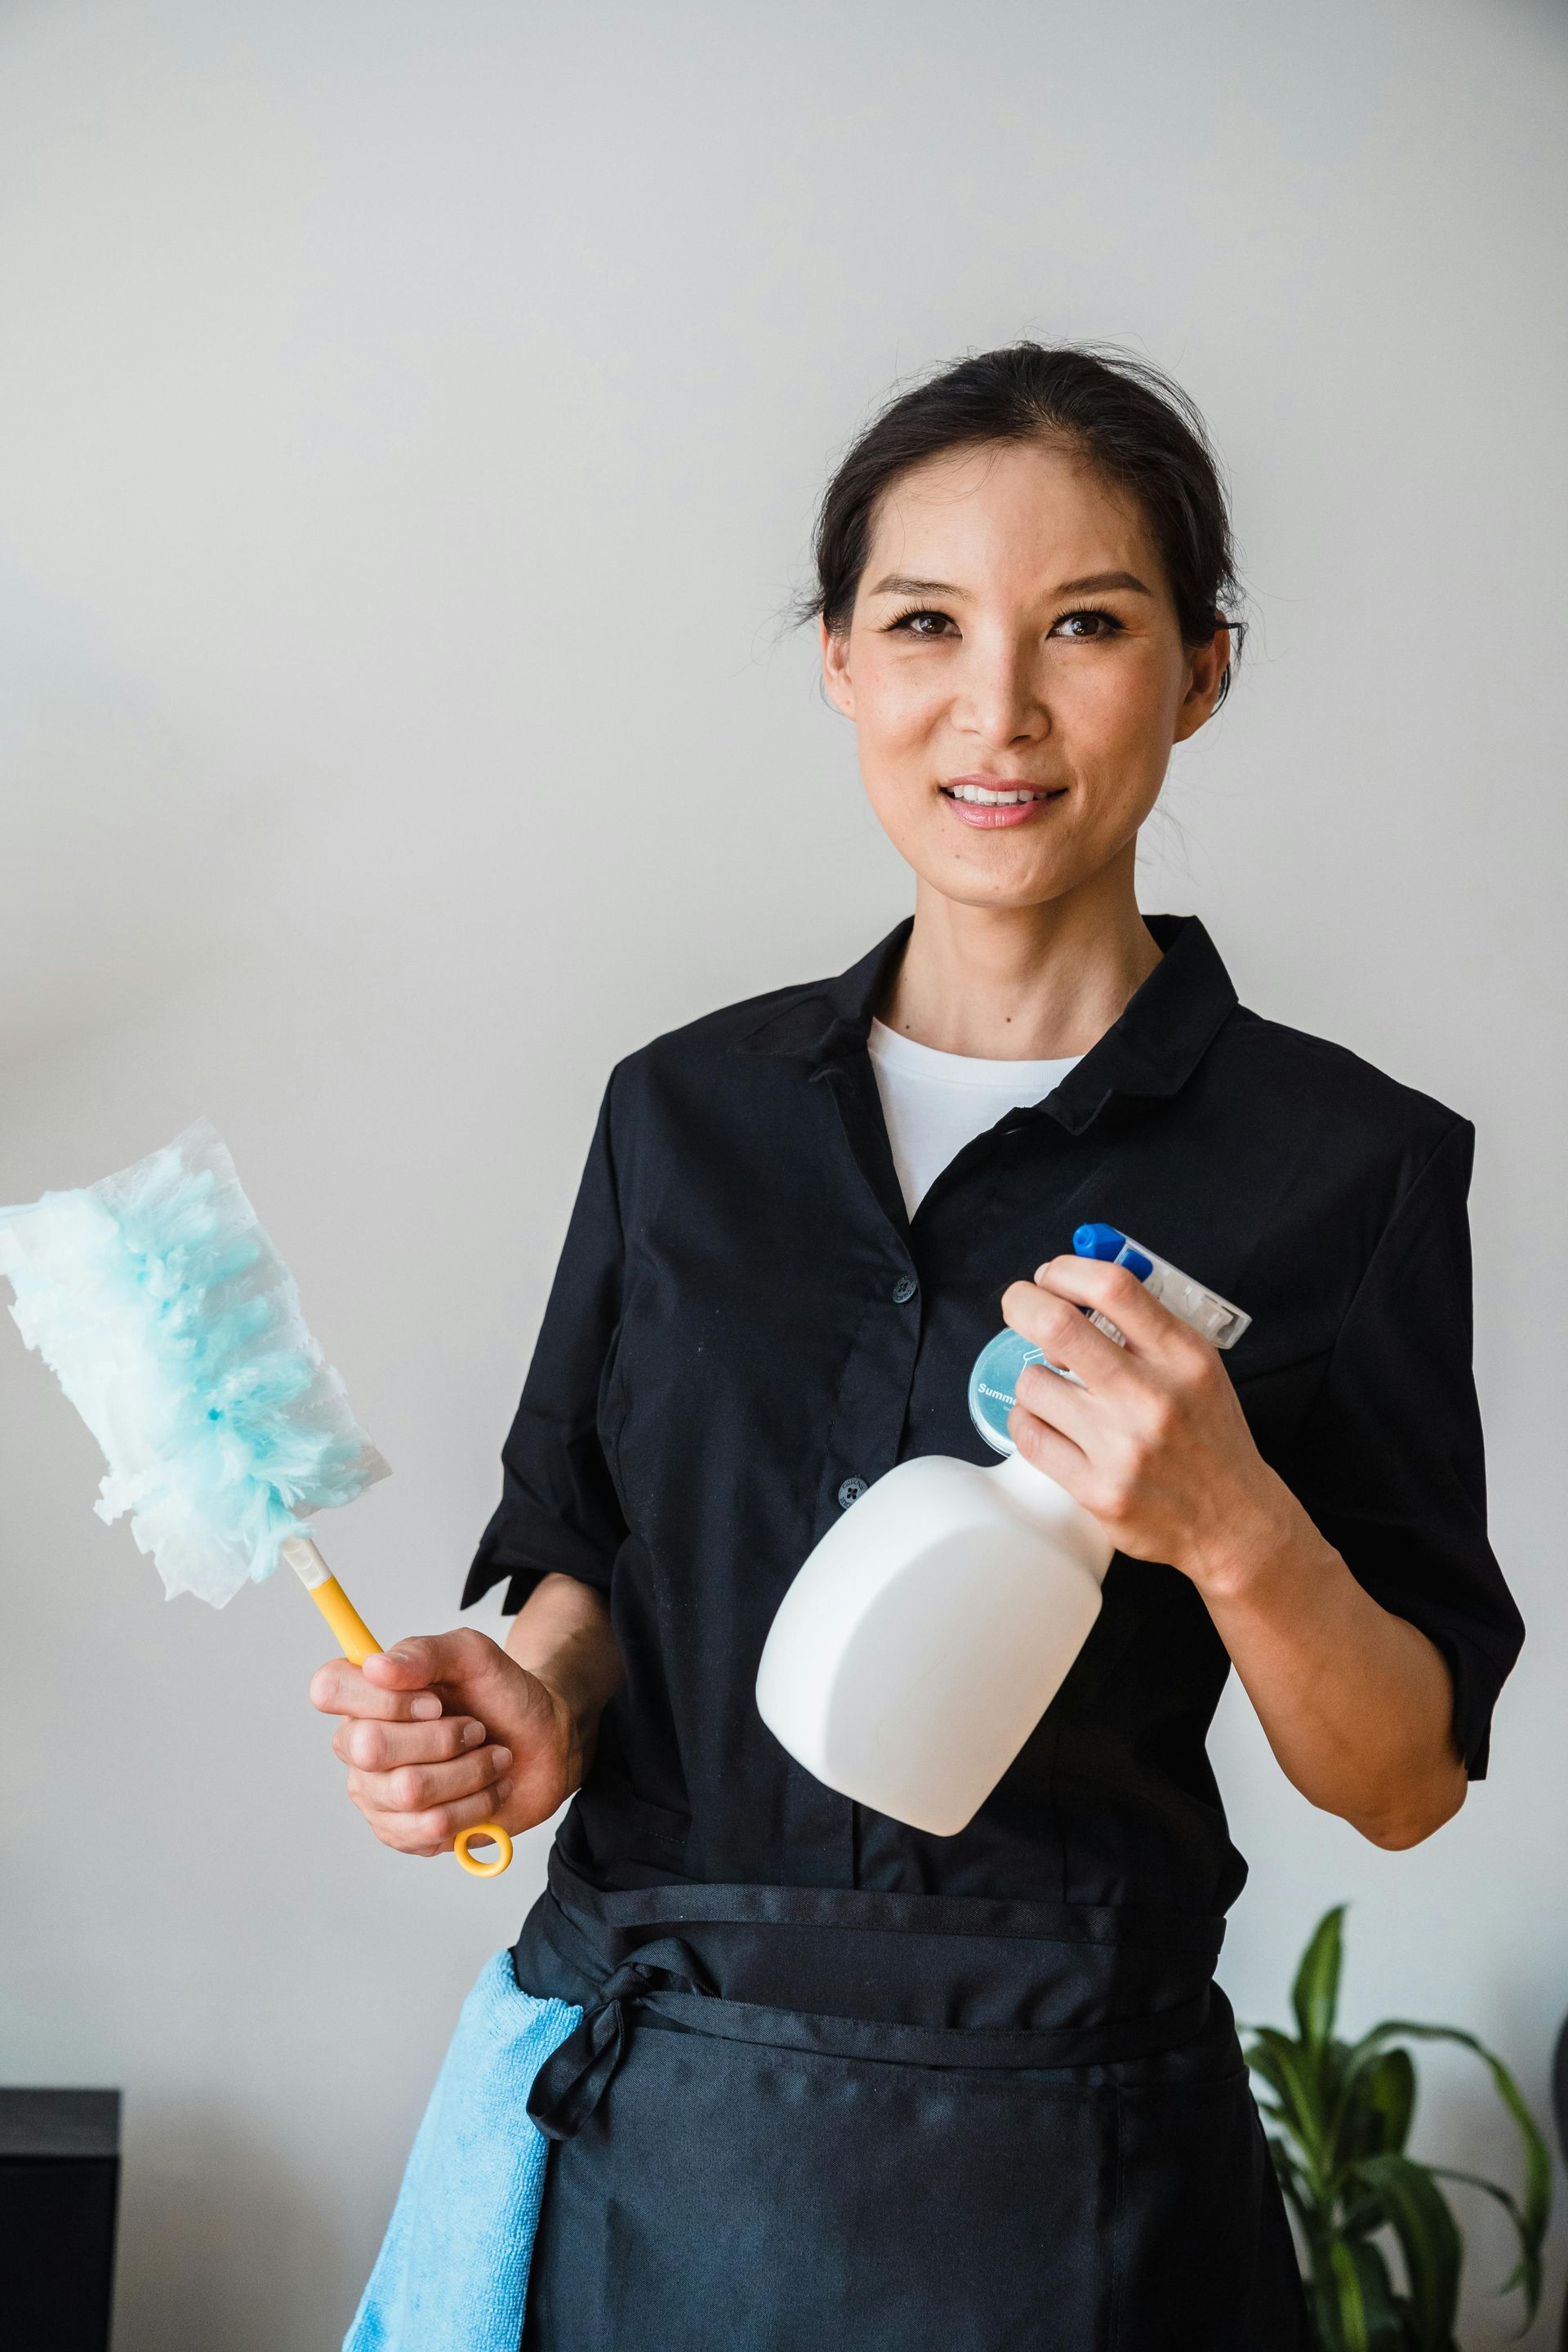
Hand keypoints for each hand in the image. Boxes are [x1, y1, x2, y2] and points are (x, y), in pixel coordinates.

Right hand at [309, 1628, 583, 1856]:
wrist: (543, 1743)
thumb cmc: (502, 1695)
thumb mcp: (473, 1654)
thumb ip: (424, 1652)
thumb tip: (376, 1666)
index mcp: (365, 1694)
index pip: (329, 1688)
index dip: (383, 1698)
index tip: (434, 1701)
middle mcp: (359, 1744)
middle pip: (370, 1747)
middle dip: (442, 1738)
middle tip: (476, 1729)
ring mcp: (376, 1794)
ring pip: (408, 1792)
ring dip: (469, 1772)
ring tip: (492, 1758)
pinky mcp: (402, 1834)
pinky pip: (430, 1829)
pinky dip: (475, 1805)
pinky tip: (488, 1790)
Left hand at [1001, 1254, 1301, 1595]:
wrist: (1234, 1523)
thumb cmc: (1208, 1436)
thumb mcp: (1197, 1367)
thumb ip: (1143, 1324)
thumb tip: (1069, 1284)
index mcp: (1183, 1357)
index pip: (1112, 1285)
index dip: (1066, 1270)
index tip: (1050, 1276)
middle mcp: (1152, 1397)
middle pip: (1057, 1325)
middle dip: (1022, 1304)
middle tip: (1019, 1306)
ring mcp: (1121, 1447)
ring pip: (1032, 1383)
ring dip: (1033, 1379)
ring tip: (1054, 1390)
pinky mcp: (1096, 1490)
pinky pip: (1028, 1435)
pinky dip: (1028, 1421)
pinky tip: (1048, 1424)